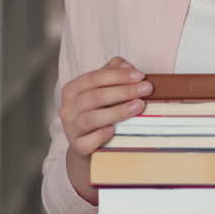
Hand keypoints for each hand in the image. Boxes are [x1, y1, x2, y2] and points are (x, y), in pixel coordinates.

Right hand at [59, 56, 152, 203]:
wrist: (87, 143)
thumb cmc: (97, 110)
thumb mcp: (102, 87)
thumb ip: (113, 71)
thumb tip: (128, 67)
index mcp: (72, 89)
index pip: (94, 78)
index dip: (118, 76)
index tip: (140, 75)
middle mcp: (68, 108)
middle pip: (95, 97)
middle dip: (124, 91)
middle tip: (146, 89)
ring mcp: (71, 128)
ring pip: (92, 118)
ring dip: (117, 111)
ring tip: (138, 106)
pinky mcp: (77, 146)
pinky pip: (87, 142)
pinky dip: (100, 136)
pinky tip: (113, 131)